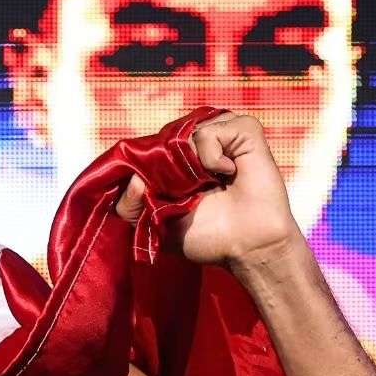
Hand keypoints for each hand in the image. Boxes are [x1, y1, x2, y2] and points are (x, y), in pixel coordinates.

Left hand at [116, 111, 301, 267]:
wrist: (247, 245)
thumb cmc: (206, 236)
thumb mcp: (156, 225)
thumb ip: (128, 209)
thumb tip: (135, 180)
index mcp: (176, 162)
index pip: (147, 147)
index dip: (143, 165)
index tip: (153, 191)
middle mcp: (197, 145)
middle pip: (164, 137)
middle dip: (167, 167)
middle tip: (187, 192)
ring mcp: (222, 135)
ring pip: (186, 130)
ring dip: (190, 162)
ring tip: (207, 182)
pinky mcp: (244, 131)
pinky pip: (211, 130)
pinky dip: (212, 156)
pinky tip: (226, 173)